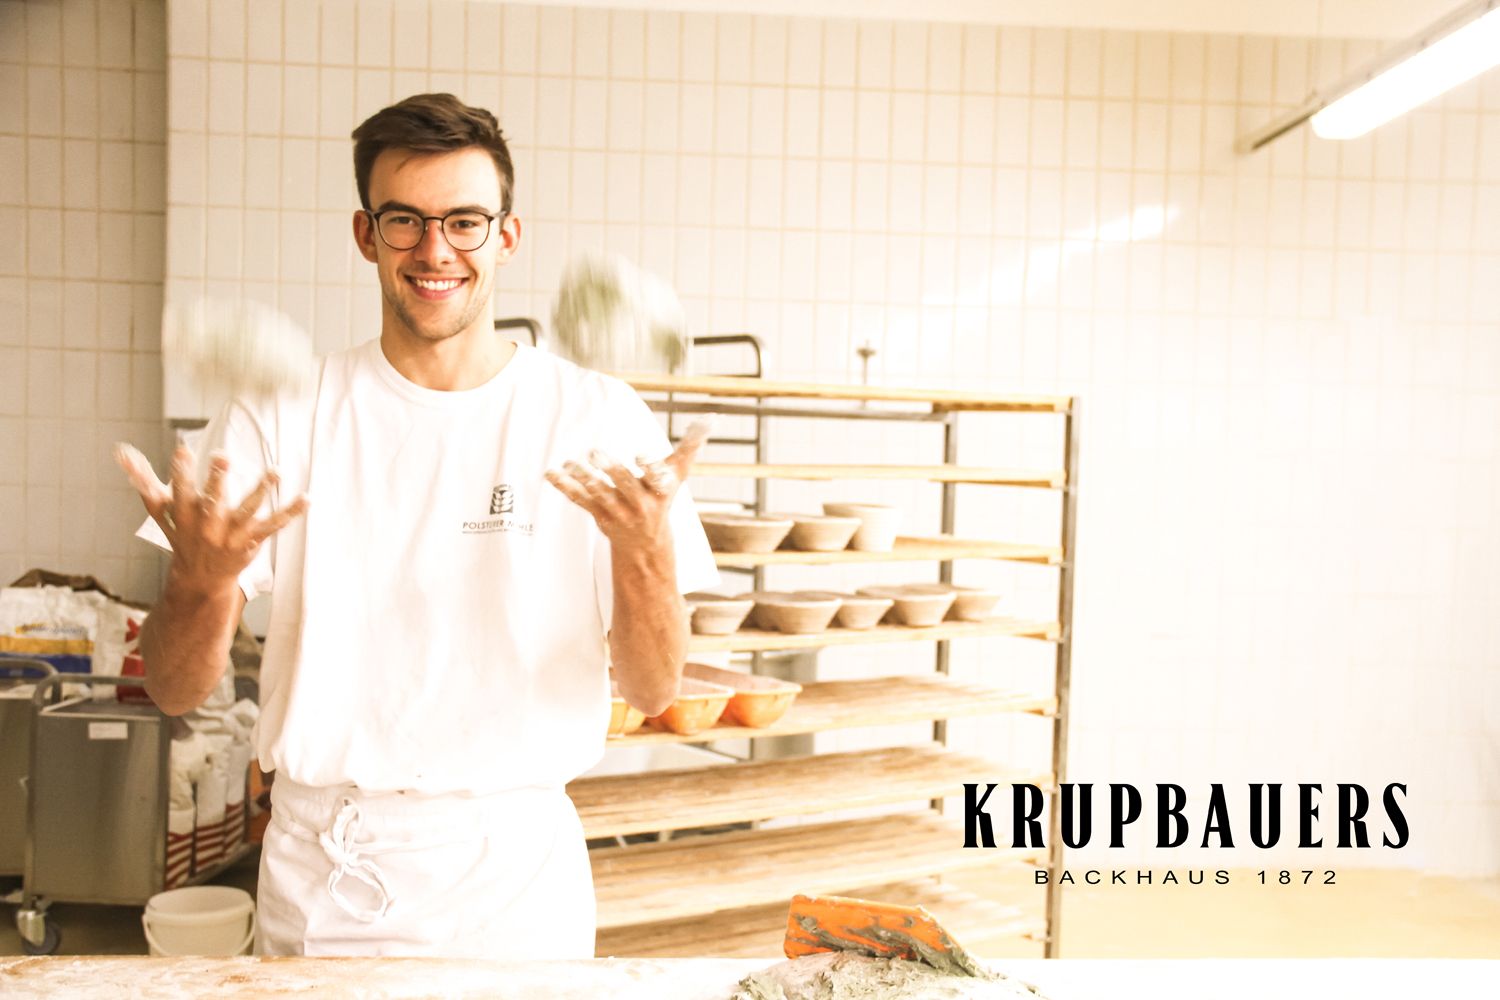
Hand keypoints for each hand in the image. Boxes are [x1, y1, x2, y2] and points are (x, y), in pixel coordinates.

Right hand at [114, 442, 308, 589]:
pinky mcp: (252, 541)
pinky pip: (274, 525)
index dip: (180, 472)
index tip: (183, 449)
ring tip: (275, 471)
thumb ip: (142, 479)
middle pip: (212, 501)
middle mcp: (207, 524)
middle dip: (216, 480)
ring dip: (261, 490)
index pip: (179, 490)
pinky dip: (291, 512)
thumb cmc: (180, 535)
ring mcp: (231, 533)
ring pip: (247, 510)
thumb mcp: (160, 510)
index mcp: (184, 514)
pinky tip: (306, 498)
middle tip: (223, 457)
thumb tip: (121, 450)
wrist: (200, 579)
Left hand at [544, 418, 711, 551]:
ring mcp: (620, 513)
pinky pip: (581, 501)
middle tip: (594, 452)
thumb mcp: (678, 474)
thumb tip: (710, 418)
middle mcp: (642, 504)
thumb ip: (691, 446)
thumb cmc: (662, 499)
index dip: (649, 468)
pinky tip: (551, 474)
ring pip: (600, 494)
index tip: (639, 456)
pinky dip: (566, 487)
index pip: (658, 479)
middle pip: (625, 486)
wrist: (647, 546)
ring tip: (571, 463)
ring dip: (584, 478)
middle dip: (611, 470)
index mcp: (661, 491)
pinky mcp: (601, 518)